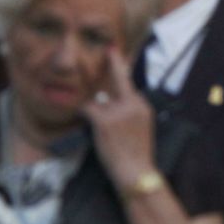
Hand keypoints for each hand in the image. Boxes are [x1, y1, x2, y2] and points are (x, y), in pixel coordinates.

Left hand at [83, 47, 155, 190]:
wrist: (136, 173)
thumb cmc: (136, 156)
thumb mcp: (141, 129)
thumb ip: (131, 112)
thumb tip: (110, 102)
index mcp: (143, 107)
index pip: (129, 83)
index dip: (119, 66)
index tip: (112, 50)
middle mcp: (134, 104)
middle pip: (116, 82)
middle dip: (111, 67)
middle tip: (108, 49)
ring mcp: (119, 111)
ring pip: (99, 100)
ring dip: (95, 111)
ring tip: (101, 128)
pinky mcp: (105, 121)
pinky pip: (88, 109)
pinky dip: (83, 112)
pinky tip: (80, 114)